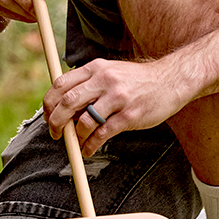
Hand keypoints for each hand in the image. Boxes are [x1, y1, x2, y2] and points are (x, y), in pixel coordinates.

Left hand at [43, 56, 189, 155]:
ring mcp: (118, 98)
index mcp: (95, 68)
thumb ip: (87, 84)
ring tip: (75, 143)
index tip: (47, 115)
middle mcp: (104, 80)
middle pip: (68, 102)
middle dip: (56, 121)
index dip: (49, 102)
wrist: (170, 80)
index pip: (61, 84)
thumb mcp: (108, 71)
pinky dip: (91, 145)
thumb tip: (63, 108)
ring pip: (85, 120)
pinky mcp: (130, 116)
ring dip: (75, 136)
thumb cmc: (135, 80)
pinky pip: (103, 134)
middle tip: (55, 133)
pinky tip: (88, 150)